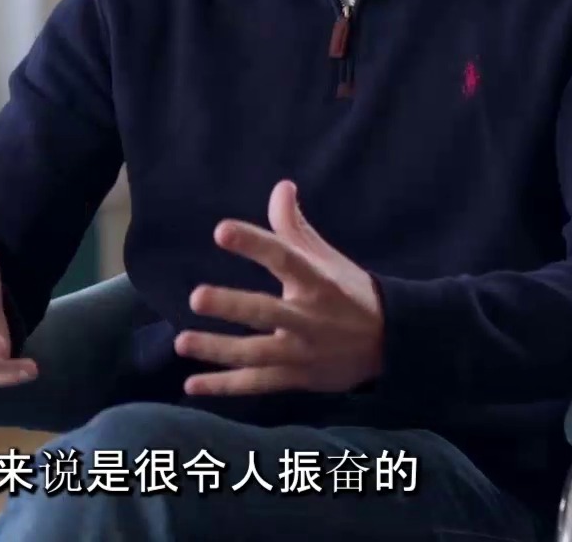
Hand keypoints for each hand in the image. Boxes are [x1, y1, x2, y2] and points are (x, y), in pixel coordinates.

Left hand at [174, 180, 384, 395]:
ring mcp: (302, 351)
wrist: (390, 343)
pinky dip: (224, 386)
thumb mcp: (326, 258)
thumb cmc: (348, 293)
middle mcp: (309, 317)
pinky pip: (256, 384)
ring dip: (218, 349)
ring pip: (256, 353)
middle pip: (266, 311)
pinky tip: (191, 385)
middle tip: (196, 297)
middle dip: (231, 306)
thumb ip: (295, 226)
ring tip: (181, 342)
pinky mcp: (298, 378)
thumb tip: (281, 185)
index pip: (283, 257)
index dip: (253, 243)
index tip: (221, 231)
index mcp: (316, 281)